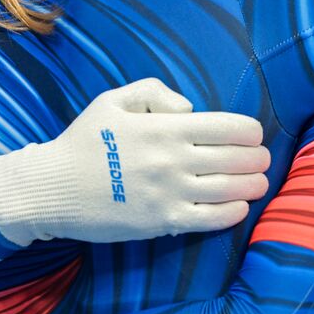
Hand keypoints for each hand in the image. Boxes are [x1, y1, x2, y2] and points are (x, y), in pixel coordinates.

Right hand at [0, 78, 268, 245]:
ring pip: (232, 189)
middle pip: (238, 158)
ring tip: (257, 182)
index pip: (230, 127)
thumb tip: (189, 108)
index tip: (254, 135)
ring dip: (253, 184)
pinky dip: (234, 211)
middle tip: (261, 159)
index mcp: (165, 127)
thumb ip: (153, 92)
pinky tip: (238, 205)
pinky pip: (213, 218)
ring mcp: (170, 192)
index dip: (251, 132)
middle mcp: (173, 159)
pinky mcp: (163, 221)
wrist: (52, 189)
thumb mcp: (111, 101)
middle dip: (258, 158)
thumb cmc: (82, 142)